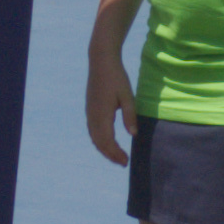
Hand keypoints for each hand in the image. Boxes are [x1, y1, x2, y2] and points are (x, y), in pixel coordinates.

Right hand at [84, 36, 136, 166]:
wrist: (100, 61)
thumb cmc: (117, 77)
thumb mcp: (128, 96)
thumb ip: (130, 115)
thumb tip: (133, 134)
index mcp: (102, 114)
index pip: (108, 141)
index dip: (116, 153)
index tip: (126, 162)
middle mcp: (93, 116)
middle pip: (99, 142)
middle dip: (110, 155)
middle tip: (123, 162)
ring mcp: (89, 112)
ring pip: (94, 137)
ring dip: (104, 149)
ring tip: (116, 156)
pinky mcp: (89, 109)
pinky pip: (92, 130)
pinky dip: (99, 140)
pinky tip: (107, 142)